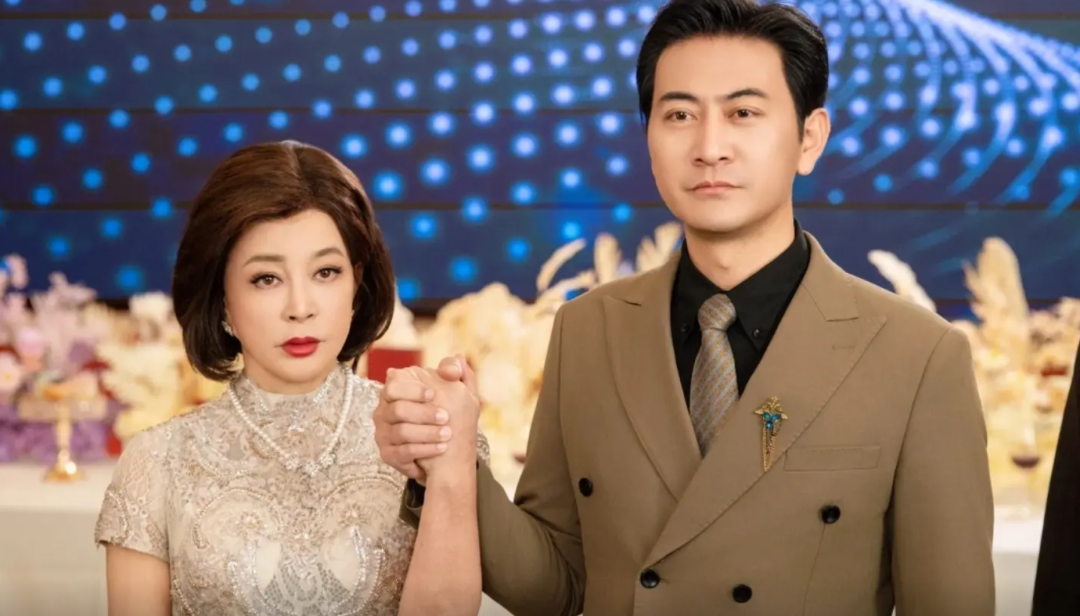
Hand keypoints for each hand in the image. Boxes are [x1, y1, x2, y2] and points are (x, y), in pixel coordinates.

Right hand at [373, 355, 477, 482]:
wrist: (445, 452)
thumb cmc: (446, 416)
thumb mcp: (456, 393)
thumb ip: (454, 373)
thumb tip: (459, 357)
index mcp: (395, 391)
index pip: (394, 385)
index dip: (412, 389)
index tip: (433, 394)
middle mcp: (384, 411)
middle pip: (397, 409)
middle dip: (423, 413)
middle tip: (446, 417)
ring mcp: (384, 434)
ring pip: (401, 432)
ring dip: (427, 433)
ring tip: (448, 434)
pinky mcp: (388, 455)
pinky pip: (402, 453)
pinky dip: (424, 450)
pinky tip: (441, 448)